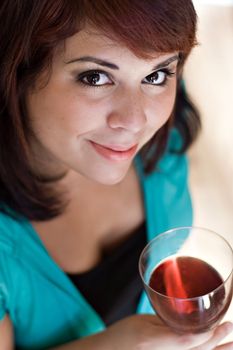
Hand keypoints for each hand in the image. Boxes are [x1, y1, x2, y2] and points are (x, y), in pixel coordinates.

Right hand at [100, 314, 232, 349]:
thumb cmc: (123, 335)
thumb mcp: (142, 322)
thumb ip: (165, 322)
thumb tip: (189, 319)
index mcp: (150, 342)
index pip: (185, 340)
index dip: (206, 333)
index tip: (220, 321)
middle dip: (216, 341)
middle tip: (229, 327)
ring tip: (231, 343)